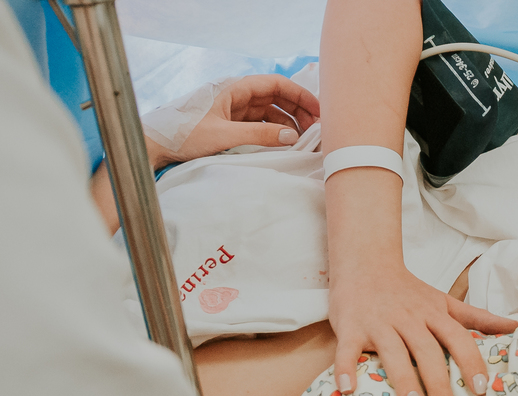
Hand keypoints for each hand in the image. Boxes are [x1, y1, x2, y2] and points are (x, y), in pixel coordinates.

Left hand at [145, 74, 320, 169]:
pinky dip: (274, 132)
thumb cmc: (182, 134)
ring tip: (303, 139)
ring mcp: (232, 110)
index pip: (275, 84)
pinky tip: (283, 143)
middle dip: (298, 110)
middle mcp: (235, 96)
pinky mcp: (229, 124)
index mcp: (233, 89)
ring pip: (269, 112)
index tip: (318, 110)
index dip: (299, 95)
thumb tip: (291, 137)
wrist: (154, 144)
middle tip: (315, 129)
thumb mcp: (224, 135)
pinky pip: (259, 125)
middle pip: (275, 97)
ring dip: (288, 123)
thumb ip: (260, 136)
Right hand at [328, 264, 517, 395]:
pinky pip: (347, 350)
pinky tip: (348, 390)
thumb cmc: (409, 291)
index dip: (470, 362)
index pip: (458, 339)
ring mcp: (379, 323)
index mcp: (434, 315)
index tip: (481, 389)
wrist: (365, 263)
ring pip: (393, 353)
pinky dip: (345, 369)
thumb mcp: (445, 302)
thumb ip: (478, 318)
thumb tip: (516, 327)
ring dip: (403, 382)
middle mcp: (409, 319)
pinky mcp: (351, 328)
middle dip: (439, 384)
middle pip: (427, 352)